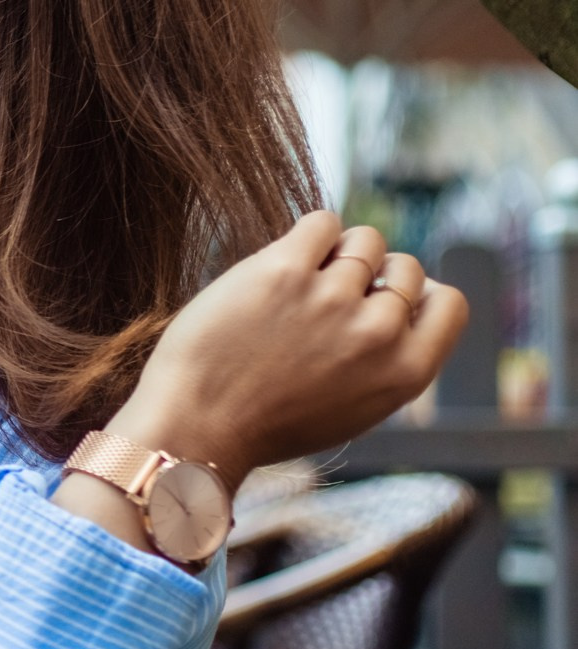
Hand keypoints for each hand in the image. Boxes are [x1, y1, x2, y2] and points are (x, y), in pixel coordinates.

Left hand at [105, 210, 468, 490]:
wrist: (198, 426)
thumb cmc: (269, 420)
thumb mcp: (355, 405)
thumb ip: (387, 357)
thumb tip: (402, 294)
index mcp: (406, 373)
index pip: (449, 302)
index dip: (416, 295)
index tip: (380, 302)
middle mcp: (378, 333)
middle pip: (404, 267)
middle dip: (371, 275)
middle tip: (324, 301)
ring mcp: (332, 298)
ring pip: (364, 240)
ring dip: (337, 253)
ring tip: (299, 286)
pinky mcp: (284, 271)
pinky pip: (321, 223)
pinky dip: (309, 236)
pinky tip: (285, 262)